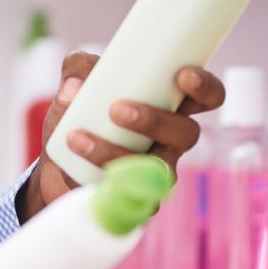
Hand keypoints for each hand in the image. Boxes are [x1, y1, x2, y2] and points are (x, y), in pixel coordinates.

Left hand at [19, 52, 224, 219]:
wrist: (60, 163)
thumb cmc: (82, 114)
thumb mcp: (77, 83)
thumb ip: (77, 68)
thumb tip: (74, 86)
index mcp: (170, 105)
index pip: (207, 97)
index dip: (205, 87)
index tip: (183, 75)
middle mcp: (171, 140)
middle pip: (188, 134)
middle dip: (156, 121)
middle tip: (117, 109)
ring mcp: (158, 172)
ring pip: (157, 168)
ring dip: (114, 151)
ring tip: (77, 137)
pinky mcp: (138, 200)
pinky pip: (130, 196)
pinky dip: (100, 179)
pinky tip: (76, 168)